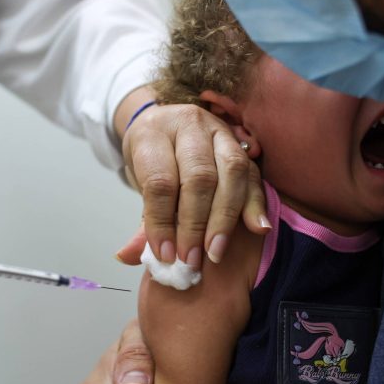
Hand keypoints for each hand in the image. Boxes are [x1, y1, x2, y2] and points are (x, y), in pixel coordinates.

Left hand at [119, 103, 268, 267]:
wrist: (167, 128)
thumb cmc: (154, 159)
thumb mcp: (140, 184)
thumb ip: (142, 221)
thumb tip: (126, 257)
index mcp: (153, 133)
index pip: (160, 181)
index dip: (163, 221)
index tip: (166, 254)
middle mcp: (188, 125)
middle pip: (199, 177)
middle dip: (196, 224)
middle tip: (191, 257)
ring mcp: (218, 131)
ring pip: (231, 171)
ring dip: (225, 217)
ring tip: (215, 251)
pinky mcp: (241, 143)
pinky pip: (253, 173)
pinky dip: (256, 204)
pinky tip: (258, 229)